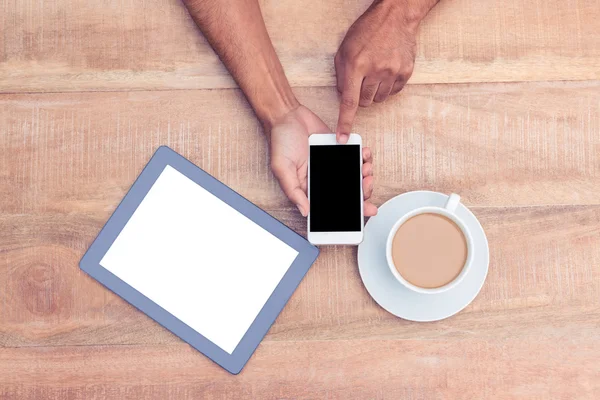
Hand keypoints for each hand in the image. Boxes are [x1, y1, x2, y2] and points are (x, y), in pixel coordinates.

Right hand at [268, 105, 377, 216]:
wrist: (287, 115)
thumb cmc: (280, 141)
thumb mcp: (282, 168)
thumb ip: (293, 191)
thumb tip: (304, 211)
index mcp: (310, 187)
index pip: (332, 204)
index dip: (350, 210)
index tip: (365, 209)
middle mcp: (323, 178)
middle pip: (349, 192)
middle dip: (363, 191)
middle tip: (367, 183)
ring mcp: (332, 165)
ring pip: (355, 176)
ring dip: (365, 174)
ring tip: (366, 168)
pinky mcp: (339, 151)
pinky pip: (355, 157)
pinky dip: (363, 157)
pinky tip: (364, 154)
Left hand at [335, 0, 435, 142]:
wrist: (395, 17)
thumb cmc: (366, 32)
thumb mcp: (345, 50)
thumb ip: (342, 75)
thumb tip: (344, 98)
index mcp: (356, 65)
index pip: (348, 102)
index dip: (345, 122)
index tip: (342, 138)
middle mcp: (375, 70)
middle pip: (365, 102)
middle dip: (361, 96)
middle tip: (362, 80)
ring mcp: (392, 72)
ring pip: (379, 99)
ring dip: (374, 91)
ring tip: (375, 72)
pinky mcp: (405, 72)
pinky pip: (393, 92)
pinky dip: (387, 86)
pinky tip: (386, 70)